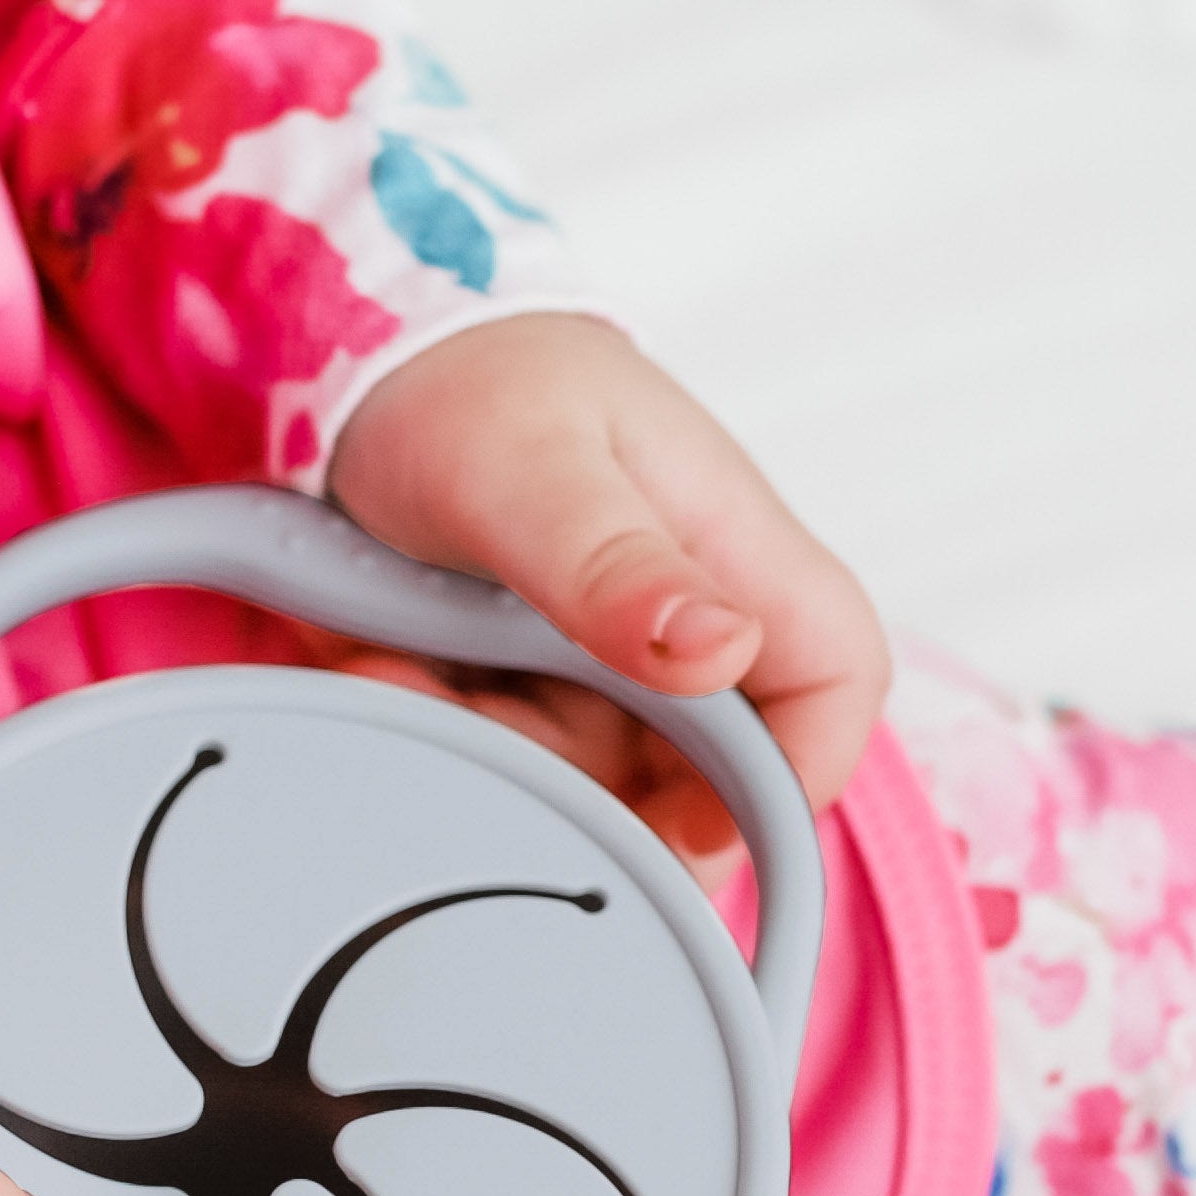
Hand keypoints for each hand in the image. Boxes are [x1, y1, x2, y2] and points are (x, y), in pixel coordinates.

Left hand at [323, 314, 891, 860]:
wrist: (361, 365)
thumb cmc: (469, 380)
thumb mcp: (530, 466)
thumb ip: (619, 563)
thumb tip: (722, 647)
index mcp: (734, 551)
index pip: (834, 681)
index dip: (796, 779)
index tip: (696, 830)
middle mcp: (688, 617)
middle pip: (702, 772)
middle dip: (592, 790)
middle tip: (482, 750)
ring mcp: (610, 658)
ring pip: (587, 777)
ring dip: (490, 755)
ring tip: (393, 668)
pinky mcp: (533, 682)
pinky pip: (506, 756)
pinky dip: (443, 731)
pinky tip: (378, 666)